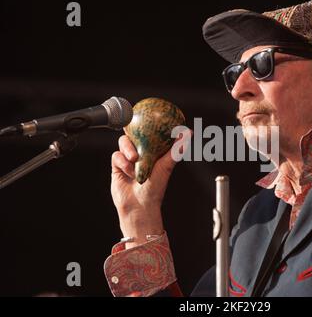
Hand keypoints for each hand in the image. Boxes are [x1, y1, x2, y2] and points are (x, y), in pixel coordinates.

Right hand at [111, 129, 190, 246]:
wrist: (138, 206)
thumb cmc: (156, 188)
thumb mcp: (167, 166)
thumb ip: (176, 149)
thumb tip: (188, 133)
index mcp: (153, 151)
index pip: (149, 132)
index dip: (146, 122)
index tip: (147, 113)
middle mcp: (140, 152)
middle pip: (133, 134)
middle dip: (133, 132)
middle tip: (135, 129)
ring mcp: (128, 159)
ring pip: (124, 143)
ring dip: (128, 150)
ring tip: (134, 159)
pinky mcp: (117, 166)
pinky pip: (116, 156)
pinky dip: (122, 162)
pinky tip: (128, 171)